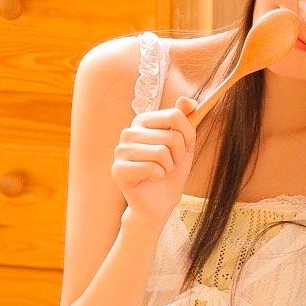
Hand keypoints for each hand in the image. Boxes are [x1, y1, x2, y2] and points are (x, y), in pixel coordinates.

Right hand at [113, 95, 198, 229]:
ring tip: (159, 173)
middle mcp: (129, 132)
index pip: (176, 116)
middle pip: (172, 136)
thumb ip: (186, 121)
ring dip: (168, 168)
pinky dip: (158, 177)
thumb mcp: (185, 145)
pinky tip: (150, 180)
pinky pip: (152, 168)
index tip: (184, 148)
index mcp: (143, 122)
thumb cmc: (171, 174)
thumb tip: (187, 100)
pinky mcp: (118, 170)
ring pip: (162, 152)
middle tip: (168, 165)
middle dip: (178, 156)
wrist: (159, 204)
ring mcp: (120, 151)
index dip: (188, 135)